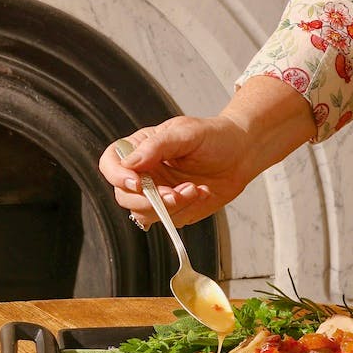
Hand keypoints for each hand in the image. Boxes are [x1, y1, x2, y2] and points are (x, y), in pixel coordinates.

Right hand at [98, 76, 315, 227]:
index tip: (138, 183)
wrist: (241, 154)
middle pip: (123, 195)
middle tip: (175, 193)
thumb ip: (157, 145)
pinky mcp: (171, 210)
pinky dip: (184, 210)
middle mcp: (142, 172)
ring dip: (169, 207)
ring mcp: (155, 193)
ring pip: (143, 212)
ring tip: (194, 189)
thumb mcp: (185, 132)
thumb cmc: (213, 136)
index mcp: (140, 149)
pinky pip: (167, 220)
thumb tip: (130, 163)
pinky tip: (199, 193)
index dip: (118, 176)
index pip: (111, 163)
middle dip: (149, 199)